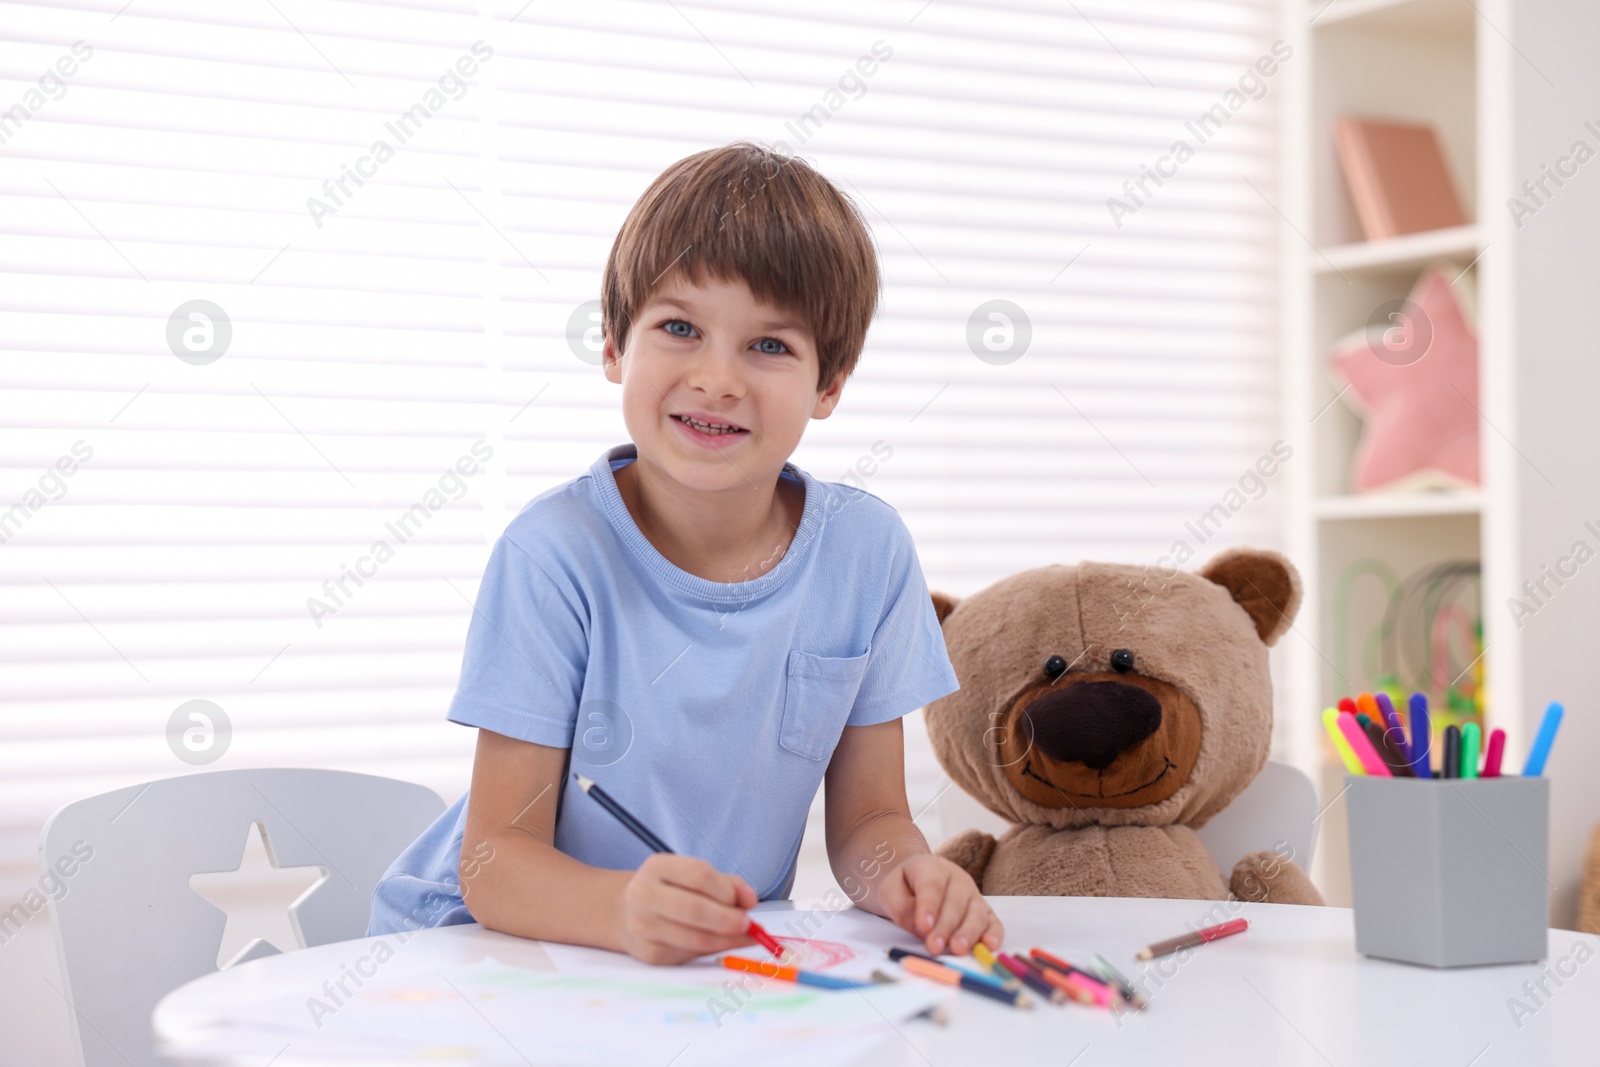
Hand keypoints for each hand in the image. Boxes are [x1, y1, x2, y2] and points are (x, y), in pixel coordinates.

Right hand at [615, 853, 758, 964]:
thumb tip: (750, 900)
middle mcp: (644, 895)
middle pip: (694, 909)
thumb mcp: (692, 875)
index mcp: (657, 867)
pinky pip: (690, 954)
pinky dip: (714, 949)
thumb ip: (726, 884)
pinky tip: (723, 942)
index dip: (728, 890)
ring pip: (695, 938)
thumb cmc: (670, 890)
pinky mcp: (650, 954)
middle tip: (749, 925)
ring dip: (727, 939)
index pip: (698, 875)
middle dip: (728, 920)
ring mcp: (643, 927)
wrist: (625, 913)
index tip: (750, 901)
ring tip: (743, 935)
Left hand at [876, 853, 1002, 955]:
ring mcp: (973, 894)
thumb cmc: (904, 887)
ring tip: (957, 949)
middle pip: (955, 902)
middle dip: (945, 927)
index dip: (928, 906)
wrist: (915, 880)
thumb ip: (901, 907)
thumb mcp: (890, 891)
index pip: (932, 885)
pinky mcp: (984, 910)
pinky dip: (993, 933)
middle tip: (934, 946)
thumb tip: (921, 929)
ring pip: (975, 913)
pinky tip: (989, 945)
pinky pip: (992, 921)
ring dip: (967, 933)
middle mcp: (957, 878)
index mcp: (931, 867)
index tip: (923, 926)